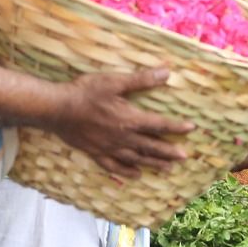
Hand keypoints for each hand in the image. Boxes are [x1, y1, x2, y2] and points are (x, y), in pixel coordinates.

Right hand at [50, 69, 194, 178]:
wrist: (56, 109)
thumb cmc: (86, 93)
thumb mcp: (115, 82)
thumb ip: (141, 80)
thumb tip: (166, 72)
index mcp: (129, 119)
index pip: (159, 125)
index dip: (176, 127)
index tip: (191, 128)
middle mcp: (122, 137)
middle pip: (150, 146)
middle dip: (169, 152)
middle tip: (184, 157)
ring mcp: (108, 148)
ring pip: (135, 159)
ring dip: (153, 163)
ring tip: (168, 169)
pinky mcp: (95, 153)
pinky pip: (113, 166)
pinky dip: (125, 172)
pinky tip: (135, 175)